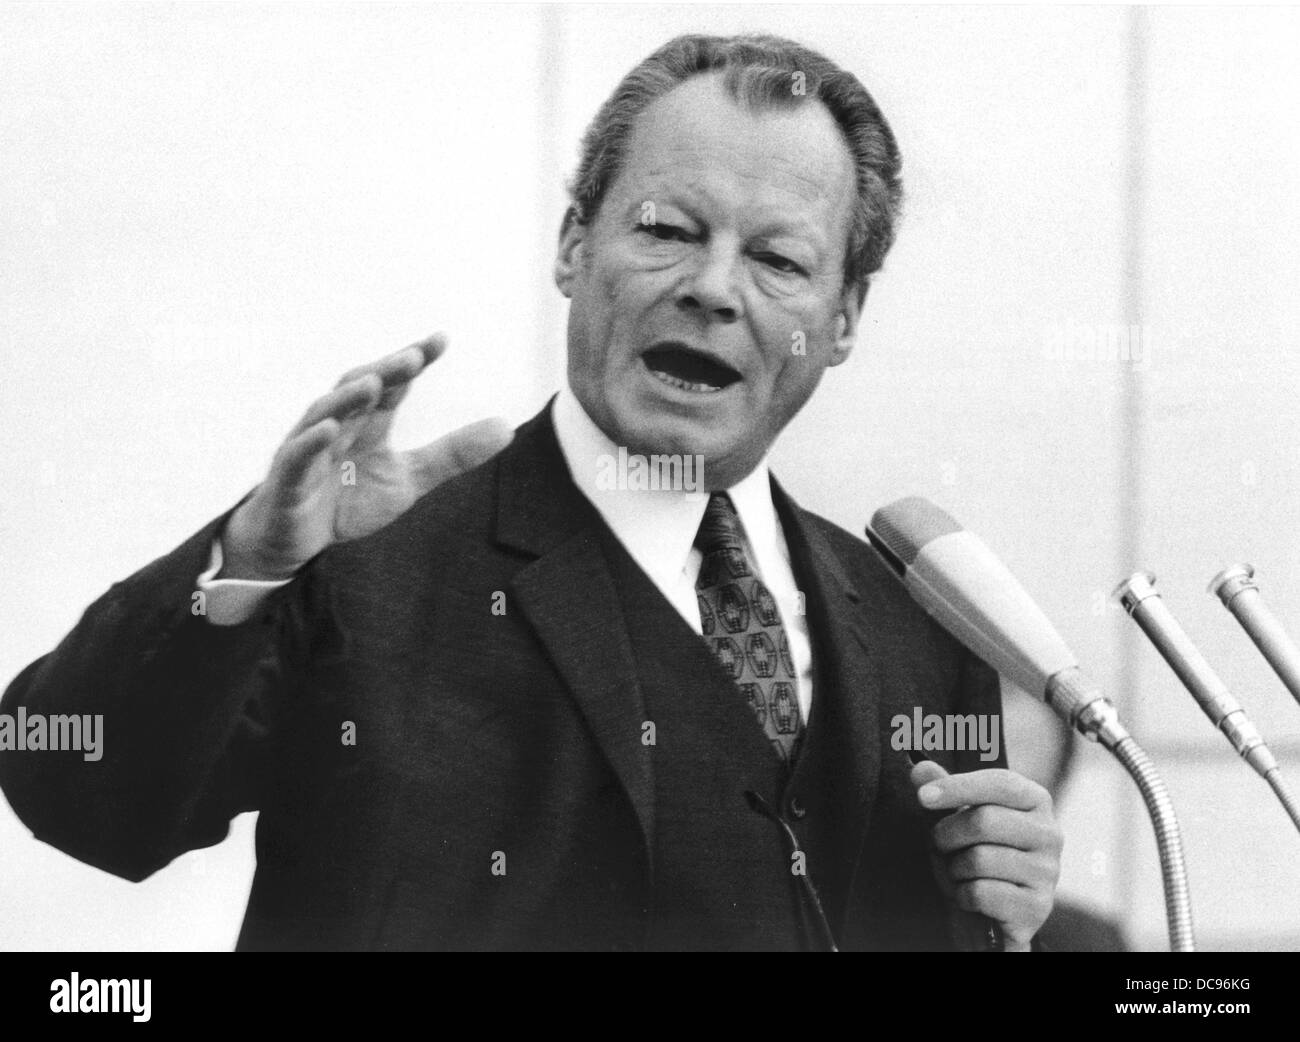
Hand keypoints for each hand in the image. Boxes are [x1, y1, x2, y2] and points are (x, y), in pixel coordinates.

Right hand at [220, 333, 512, 578]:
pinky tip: (328, 429)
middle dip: (384, 371)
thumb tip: (507, 428)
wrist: (296, 542)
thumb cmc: (347, 501)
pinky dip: (312, 441)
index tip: (441, 340)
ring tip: (373, 382)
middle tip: (414, 356)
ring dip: (348, 397)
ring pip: (325, 413)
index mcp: (367, 423)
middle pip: (358, 388)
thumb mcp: (408, 479)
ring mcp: (309, 449)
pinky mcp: (288, 478)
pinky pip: (298, 455)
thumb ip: (452, 454)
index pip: (392, 384)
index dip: (413, 361)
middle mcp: (337, 426)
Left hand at [910, 760, 1061, 951]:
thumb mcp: (957, 816)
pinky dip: (962, 895)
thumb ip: (941, 789)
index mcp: (1035, 800)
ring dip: (953, 868)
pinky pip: (982, 894)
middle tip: (939, 845)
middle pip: (984, 821)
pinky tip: (969, 895)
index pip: (1001, 784)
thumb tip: (920, 768)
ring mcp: (1047, 872)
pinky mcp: (1037, 908)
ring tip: (957, 871)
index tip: (922, 796)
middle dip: (947, 834)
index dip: (958, 787)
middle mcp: (1049, 833)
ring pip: (979, 859)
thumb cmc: (975, 851)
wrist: (994, 911)